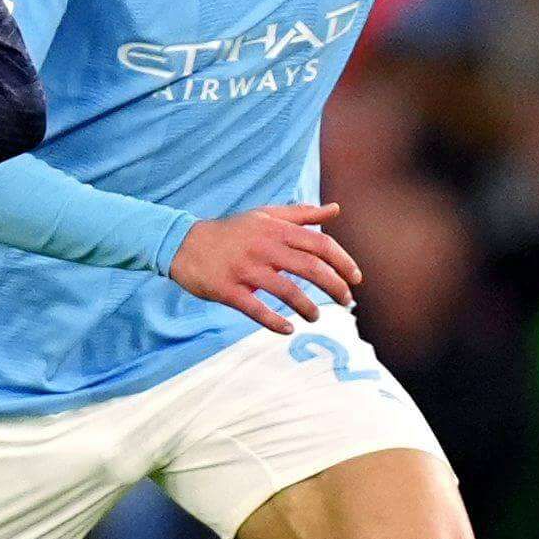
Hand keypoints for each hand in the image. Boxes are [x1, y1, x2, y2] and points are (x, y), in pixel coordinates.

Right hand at [167, 202, 360, 334]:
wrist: (183, 243)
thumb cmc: (230, 231)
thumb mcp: (265, 215)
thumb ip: (302, 214)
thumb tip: (336, 210)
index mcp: (276, 229)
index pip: (320, 244)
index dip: (343, 262)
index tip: (356, 279)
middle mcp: (264, 247)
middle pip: (311, 268)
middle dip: (335, 287)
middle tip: (346, 301)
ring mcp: (245, 269)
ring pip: (287, 291)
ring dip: (308, 307)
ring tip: (316, 317)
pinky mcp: (228, 289)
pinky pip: (256, 309)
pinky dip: (275, 322)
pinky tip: (288, 329)